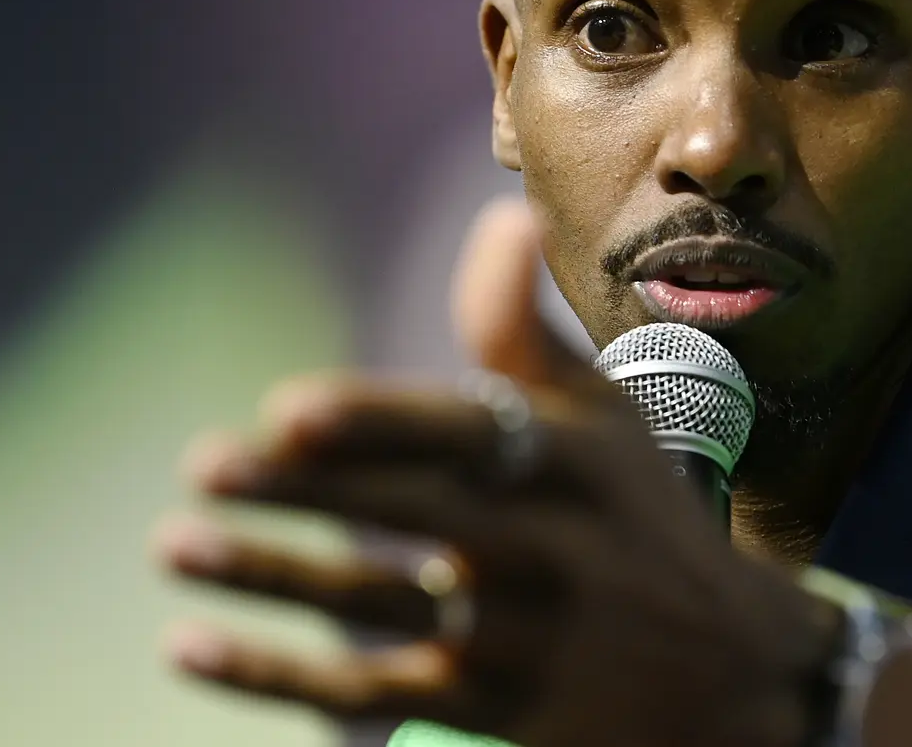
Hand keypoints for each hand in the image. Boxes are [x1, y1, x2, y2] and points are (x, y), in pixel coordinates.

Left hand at [153, 199, 841, 746]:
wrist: (737, 676)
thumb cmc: (645, 520)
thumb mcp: (608, 423)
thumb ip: (526, 332)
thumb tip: (502, 215)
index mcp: (570, 463)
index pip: (462, 434)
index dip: (375, 421)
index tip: (286, 409)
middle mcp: (547, 547)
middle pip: (405, 515)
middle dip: (300, 491)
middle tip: (202, 465)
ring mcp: (519, 638)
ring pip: (373, 605)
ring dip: (266, 577)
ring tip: (174, 545)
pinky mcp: (493, 713)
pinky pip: (368, 695)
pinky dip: (275, 677)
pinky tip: (193, 646)